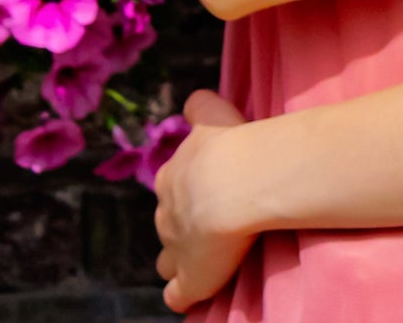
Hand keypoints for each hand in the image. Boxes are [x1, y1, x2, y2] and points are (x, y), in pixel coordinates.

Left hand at [153, 89, 260, 314]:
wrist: (235, 182)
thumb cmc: (231, 144)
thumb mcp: (214, 113)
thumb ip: (200, 108)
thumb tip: (195, 104)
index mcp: (173, 174)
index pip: (172, 185)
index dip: (187, 191)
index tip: (201, 192)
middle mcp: (167, 208)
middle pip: (167, 219)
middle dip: (180, 224)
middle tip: (207, 226)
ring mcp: (174, 244)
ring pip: (168, 256)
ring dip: (179, 258)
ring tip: (198, 263)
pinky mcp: (189, 277)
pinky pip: (177, 293)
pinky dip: (181, 295)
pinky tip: (187, 299)